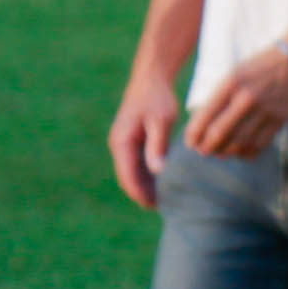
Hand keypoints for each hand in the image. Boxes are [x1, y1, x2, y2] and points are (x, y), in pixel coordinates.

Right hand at [109, 71, 186, 206]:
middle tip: (166, 209)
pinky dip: (150, 177)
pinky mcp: (133, 142)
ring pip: (134, 174)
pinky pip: (139, 165)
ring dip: (147, 188)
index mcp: (122, 142)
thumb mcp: (161, 121)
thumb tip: (157, 171)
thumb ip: (158, 145)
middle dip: (144, 195)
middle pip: (129, 179)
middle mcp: (119, 145)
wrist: (151, 79)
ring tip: (168, 201)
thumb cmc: (158, 98)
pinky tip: (166, 184)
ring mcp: (125, 144)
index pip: (127, 176)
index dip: (140, 194)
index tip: (157, 207)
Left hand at [184, 47, 287, 163]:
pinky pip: (260, 144)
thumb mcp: (234, 74)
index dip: (194, 133)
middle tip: (202, 150)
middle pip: (220, 133)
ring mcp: (266, 110)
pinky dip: (246, 152)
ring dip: (225, 152)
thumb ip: (220, 97)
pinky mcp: (280, 119)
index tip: (190, 141)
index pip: (206, 115)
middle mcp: (248, 98)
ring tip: (219, 153)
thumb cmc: (259, 67)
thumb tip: (203, 124)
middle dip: (207, 146)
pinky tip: (240, 152)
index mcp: (231, 83)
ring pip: (240, 142)